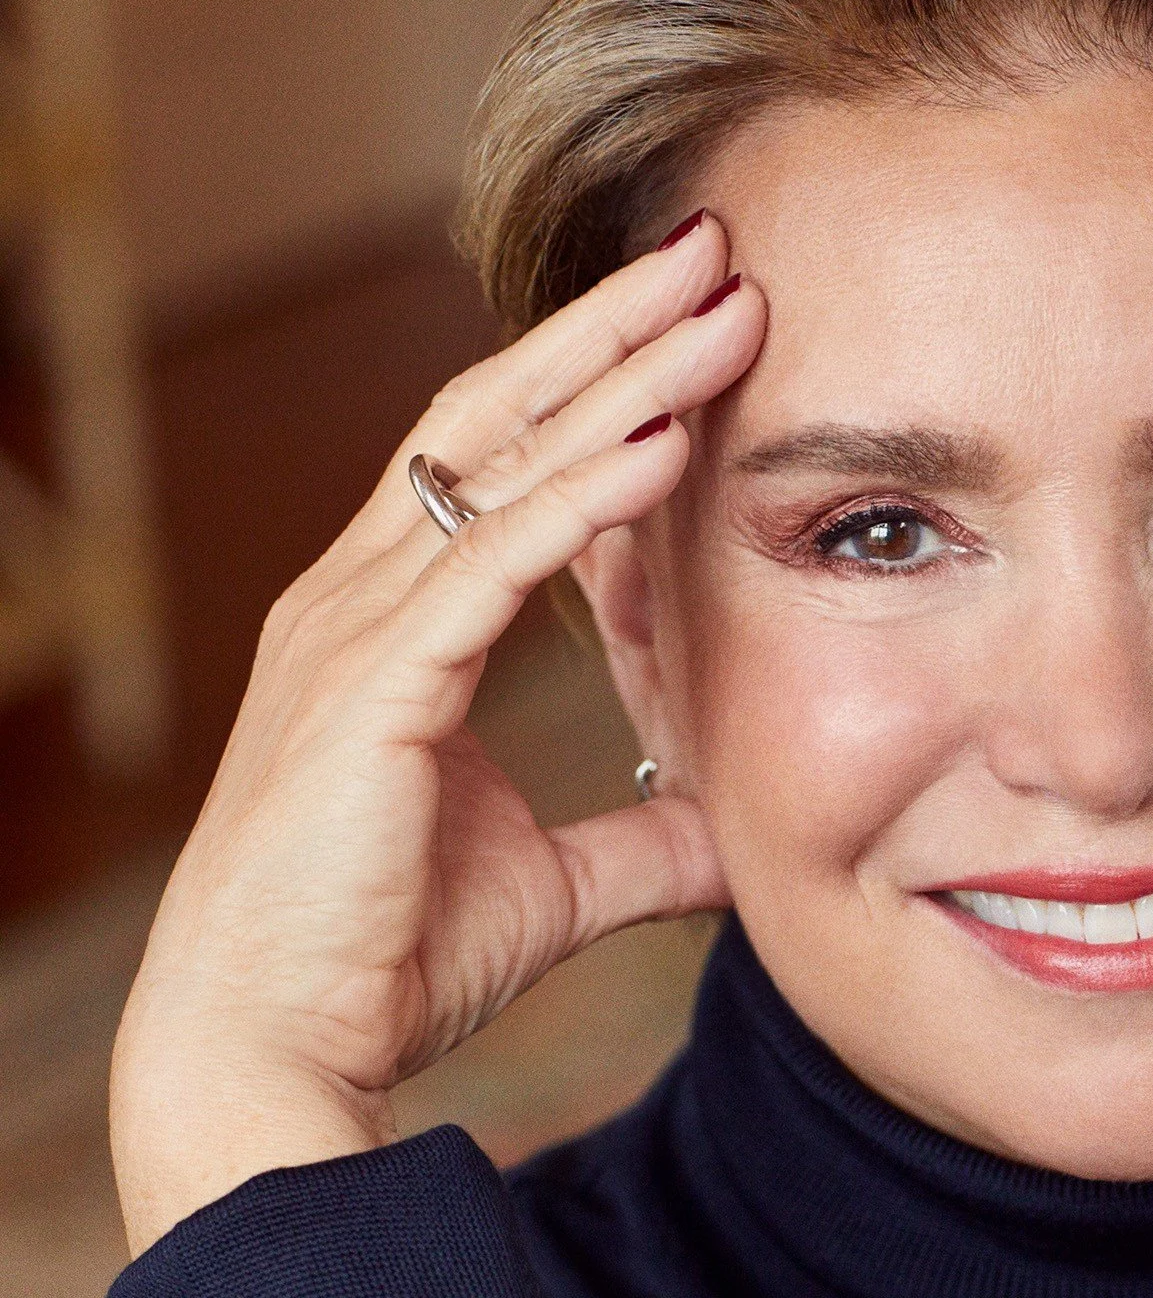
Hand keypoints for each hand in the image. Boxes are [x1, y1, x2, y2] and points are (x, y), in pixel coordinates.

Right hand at [111, 219, 764, 1257]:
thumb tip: (734, 831)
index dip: (596, 382)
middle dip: (611, 327)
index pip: (500, 461)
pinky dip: (584, 494)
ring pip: (499, 460)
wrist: (273, 1049)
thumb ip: (641, 843)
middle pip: (495, 416)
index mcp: (389, 625)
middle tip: (716, 248)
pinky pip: (494, 561)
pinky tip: (666, 437)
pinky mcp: (371, 687)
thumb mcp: (554, 886)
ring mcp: (354, 631)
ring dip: (620, 375)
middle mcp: (356, 597)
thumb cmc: (383, 962)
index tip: (699, 320)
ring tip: (723, 301)